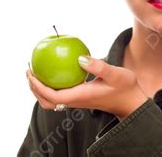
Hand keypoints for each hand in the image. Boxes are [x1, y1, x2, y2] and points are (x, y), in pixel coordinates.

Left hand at [26, 56, 148, 120]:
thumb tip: (79, 58)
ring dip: (40, 88)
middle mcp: (76, 101)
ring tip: (37, 71)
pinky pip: (60, 94)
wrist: (132, 102)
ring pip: (52, 100)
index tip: (31, 72)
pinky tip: (55, 70)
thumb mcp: (116, 74)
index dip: (38, 86)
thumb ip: (99, 66)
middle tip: (29, 70)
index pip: (52, 96)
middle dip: (34, 88)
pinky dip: (51, 85)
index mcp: (81, 96)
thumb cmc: (125, 87)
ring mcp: (77, 101)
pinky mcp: (80, 98)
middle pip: (46, 101)